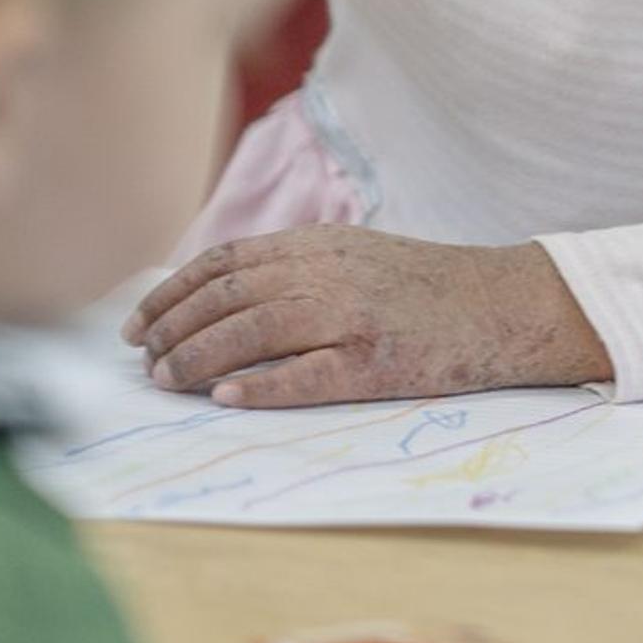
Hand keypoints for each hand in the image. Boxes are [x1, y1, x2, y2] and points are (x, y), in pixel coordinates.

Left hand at [123, 228, 611, 406]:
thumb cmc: (427, 287)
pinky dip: (261, 386)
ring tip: (168, 382)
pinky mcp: (376, 361)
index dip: (172, 292)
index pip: (225, 261)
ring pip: (254, 332)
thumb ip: (298, 266)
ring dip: (200, 358)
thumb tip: (219, 297)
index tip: (138, 324)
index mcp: (322, 244)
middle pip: (229, 296)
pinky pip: (307, 375)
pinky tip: (227, 398)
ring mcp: (353, 317)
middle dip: (174, 330)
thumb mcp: (359, 254)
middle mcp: (331, 273)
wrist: (504, 304)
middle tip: (146, 362)